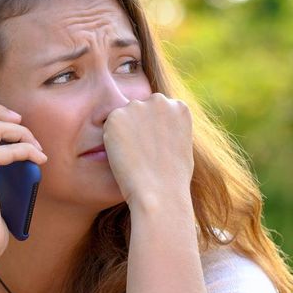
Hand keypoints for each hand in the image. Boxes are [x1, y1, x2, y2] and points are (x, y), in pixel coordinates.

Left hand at [103, 93, 193, 213]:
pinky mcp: (115, 116)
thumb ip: (172, 129)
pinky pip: (109, 126)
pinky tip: (122, 155)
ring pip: (124, 117)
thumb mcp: (183, 146)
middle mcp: (159, 101)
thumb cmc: (173, 178)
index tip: (153, 148)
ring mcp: (136, 106)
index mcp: (179, 107)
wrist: (158, 191)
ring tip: (133, 156)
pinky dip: (111, 140)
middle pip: (140, 110)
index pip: (158, 111)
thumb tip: (160, 130)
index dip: (153, 131)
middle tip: (140, 153)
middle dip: (138, 126)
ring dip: (124, 132)